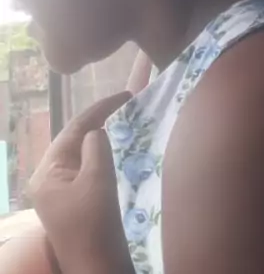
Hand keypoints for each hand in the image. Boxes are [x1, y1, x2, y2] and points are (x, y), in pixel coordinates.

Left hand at [29, 92, 133, 273]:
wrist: (98, 270)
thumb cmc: (95, 226)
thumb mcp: (97, 180)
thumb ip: (96, 147)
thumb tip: (98, 131)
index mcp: (47, 172)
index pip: (74, 129)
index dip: (100, 109)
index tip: (126, 95)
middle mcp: (49, 179)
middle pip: (76, 139)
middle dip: (101, 120)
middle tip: (127, 103)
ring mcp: (61, 192)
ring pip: (83, 153)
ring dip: (104, 136)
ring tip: (125, 118)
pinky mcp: (75, 203)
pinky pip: (88, 168)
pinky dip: (104, 155)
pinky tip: (119, 148)